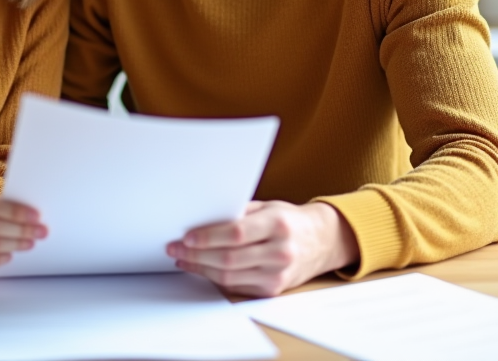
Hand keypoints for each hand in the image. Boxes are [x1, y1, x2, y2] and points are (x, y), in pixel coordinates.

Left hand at [166, 201, 357, 296]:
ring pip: (229, 276)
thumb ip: (238, 213)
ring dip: (200, 267)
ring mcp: (277, 274)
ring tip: (183, 258)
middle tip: (175, 248)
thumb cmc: (289, 221)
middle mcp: (280, 251)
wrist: (321, 242)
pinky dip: (214, 278)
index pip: (236, 233)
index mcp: (278, 225)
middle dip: (196, 254)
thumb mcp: (268, 207)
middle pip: (229, 258)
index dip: (208, 237)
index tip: (186, 236)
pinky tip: (201, 268)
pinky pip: (236, 286)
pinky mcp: (272, 289)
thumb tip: (201, 218)